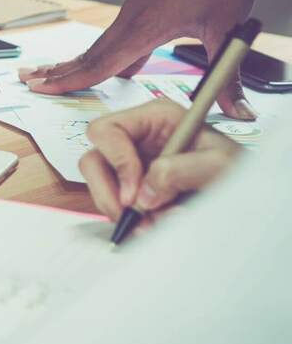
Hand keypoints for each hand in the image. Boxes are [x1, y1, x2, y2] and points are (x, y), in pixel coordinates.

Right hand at [19, 0, 270, 119]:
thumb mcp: (228, 30)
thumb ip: (227, 77)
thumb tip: (238, 112)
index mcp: (145, 27)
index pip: (99, 63)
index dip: (69, 81)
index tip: (42, 89)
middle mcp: (131, 18)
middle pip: (87, 54)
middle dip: (56, 71)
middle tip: (27, 81)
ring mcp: (134, 10)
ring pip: (99, 44)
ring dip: (74, 62)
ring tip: (50, 73)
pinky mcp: (143, 5)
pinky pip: (115, 36)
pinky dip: (100, 53)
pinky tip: (109, 65)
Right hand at [78, 100, 240, 219]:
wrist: (250, 193)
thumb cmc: (238, 168)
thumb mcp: (217, 163)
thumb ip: (179, 171)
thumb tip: (143, 194)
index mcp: (154, 117)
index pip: (107, 130)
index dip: (115, 161)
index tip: (134, 194)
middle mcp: (138, 138)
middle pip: (93, 159)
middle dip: (107, 191)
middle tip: (129, 215)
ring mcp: (133, 164)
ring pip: (100, 184)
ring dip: (118, 209)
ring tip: (148, 225)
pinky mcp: (135, 188)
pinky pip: (115, 203)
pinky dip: (129, 219)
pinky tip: (152, 225)